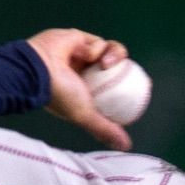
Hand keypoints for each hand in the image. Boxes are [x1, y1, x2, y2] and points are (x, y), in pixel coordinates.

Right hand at [25, 28, 134, 150]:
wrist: (38, 71)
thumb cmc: (59, 95)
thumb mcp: (86, 114)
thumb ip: (105, 128)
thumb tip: (126, 146)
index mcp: (87, 88)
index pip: (115, 85)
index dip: (130, 84)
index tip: (146, 86)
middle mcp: (85, 70)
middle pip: (117, 65)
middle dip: (127, 68)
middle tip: (136, 76)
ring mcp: (82, 53)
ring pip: (110, 50)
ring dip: (112, 56)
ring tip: (105, 65)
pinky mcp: (78, 37)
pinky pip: (96, 42)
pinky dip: (92, 49)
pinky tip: (81, 54)